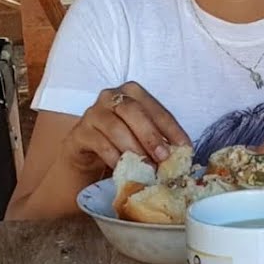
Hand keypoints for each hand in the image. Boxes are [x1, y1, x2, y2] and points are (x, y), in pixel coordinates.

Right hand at [60, 81, 190, 178]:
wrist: (87, 157)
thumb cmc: (120, 144)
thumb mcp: (142, 139)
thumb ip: (160, 141)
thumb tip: (182, 155)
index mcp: (132, 93)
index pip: (156, 108)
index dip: (172, 129)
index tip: (185, 148)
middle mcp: (111, 97)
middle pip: (133, 111)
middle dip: (150, 135)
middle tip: (163, 157)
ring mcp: (92, 113)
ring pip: (115, 127)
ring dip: (134, 149)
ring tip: (147, 168)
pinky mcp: (79, 133)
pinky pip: (99, 144)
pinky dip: (115, 158)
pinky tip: (126, 170)